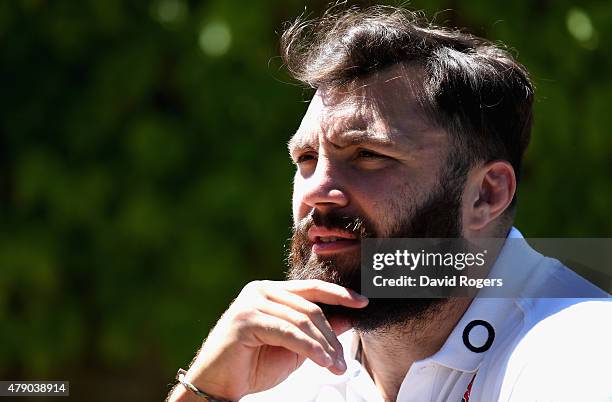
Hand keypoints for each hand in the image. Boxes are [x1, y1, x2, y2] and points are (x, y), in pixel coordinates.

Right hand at [168, 279, 367, 400]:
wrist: (217, 386)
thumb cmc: (252, 366)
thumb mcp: (293, 347)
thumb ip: (316, 331)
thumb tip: (347, 319)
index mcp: (270, 291)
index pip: (311, 288)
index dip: (339, 294)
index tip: (363, 303)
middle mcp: (260, 291)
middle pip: (310, 308)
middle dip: (331, 336)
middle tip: (343, 361)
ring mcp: (251, 302)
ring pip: (302, 320)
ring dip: (323, 346)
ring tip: (335, 367)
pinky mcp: (245, 319)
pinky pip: (288, 332)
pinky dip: (309, 348)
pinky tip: (322, 361)